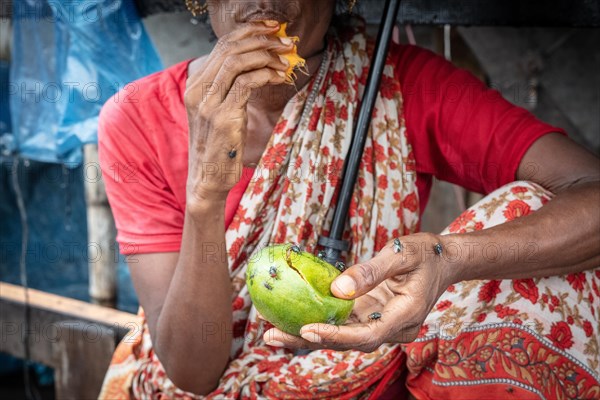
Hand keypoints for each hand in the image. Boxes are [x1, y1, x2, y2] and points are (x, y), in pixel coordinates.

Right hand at [184, 21, 292, 209]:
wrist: (207, 178)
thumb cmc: (219, 146)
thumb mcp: (218, 112)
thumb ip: (228, 88)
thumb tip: (255, 65)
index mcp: (195, 85)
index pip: (221, 46)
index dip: (248, 32)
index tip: (270, 30)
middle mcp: (198, 90)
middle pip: (229, 48)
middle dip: (261, 39)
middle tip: (284, 43)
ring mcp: (209, 103)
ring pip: (238, 62)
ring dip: (267, 56)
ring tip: (285, 61)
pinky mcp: (224, 117)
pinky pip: (248, 84)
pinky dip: (267, 75)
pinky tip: (279, 78)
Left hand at [263, 233, 455, 351]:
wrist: (446, 260)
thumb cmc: (428, 254)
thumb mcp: (402, 254)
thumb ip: (371, 272)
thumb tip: (337, 289)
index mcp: (405, 316)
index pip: (366, 335)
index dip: (336, 336)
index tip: (307, 329)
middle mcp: (392, 327)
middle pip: (347, 342)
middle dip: (309, 340)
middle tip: (272, 336)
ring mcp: (382, 323)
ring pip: (342, 336)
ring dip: (309, 335)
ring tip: (272, 330)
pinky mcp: (374, 315)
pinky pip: (344, 324)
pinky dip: (320, 322)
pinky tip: (293, 317)